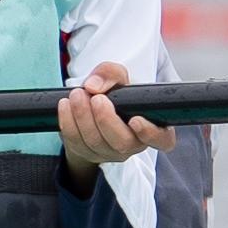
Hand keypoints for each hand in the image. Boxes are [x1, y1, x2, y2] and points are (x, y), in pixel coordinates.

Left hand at [58, 60, 172, 175]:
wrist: (95, 106)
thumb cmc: (116, 93)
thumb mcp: (118, 77)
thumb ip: (111, 74)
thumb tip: (94, 86)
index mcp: (153, 127)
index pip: (162, 139)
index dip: (151, 134)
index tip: (136, 120)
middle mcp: (134, 145)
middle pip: (122, 143)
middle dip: (106, 120)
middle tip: (96, 98)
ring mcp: (110, 153)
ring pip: (96, 143)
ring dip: (83, 117)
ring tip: (77, 94)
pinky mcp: (88, 153)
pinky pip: (76, 142)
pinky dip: (68, 122)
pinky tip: (65, 104)